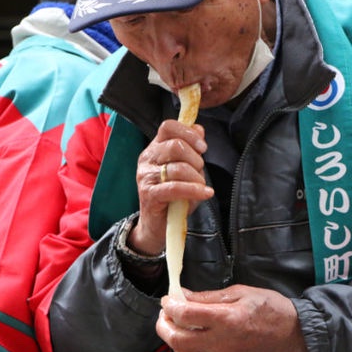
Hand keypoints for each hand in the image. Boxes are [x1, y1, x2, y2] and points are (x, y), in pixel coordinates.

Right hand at [129, 120, 212, 254]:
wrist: (157, 225)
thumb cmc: (174, 196)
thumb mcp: (186, 169)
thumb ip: (191, 149)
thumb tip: (199, 128)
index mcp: (155, 148)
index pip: (168, 127)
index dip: (188, 133)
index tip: (202, 147)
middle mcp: (147, 159)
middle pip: (175, 146)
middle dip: (196, 159)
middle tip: (200, 172)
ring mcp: (146, 176)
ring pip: (178, 168)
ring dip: (197, 178)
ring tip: (200, 187)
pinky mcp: (149, 194)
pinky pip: (176, 187)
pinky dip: (194, 190)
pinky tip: (205, 193)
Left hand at [157, 285, 307, 351]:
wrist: (287, 332)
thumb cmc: (267, 308)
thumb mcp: (238, 292)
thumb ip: (207, 296)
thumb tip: (182, 296)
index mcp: (227, 319)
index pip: (185, 315)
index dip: (171, 305)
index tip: (169, 298)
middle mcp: (222, 343)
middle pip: (176, 338)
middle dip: (164, 323)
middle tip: (166, 311)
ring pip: (182, 350)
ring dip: (173, 335)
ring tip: (176, 320)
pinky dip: (188, 343)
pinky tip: (194, 331)